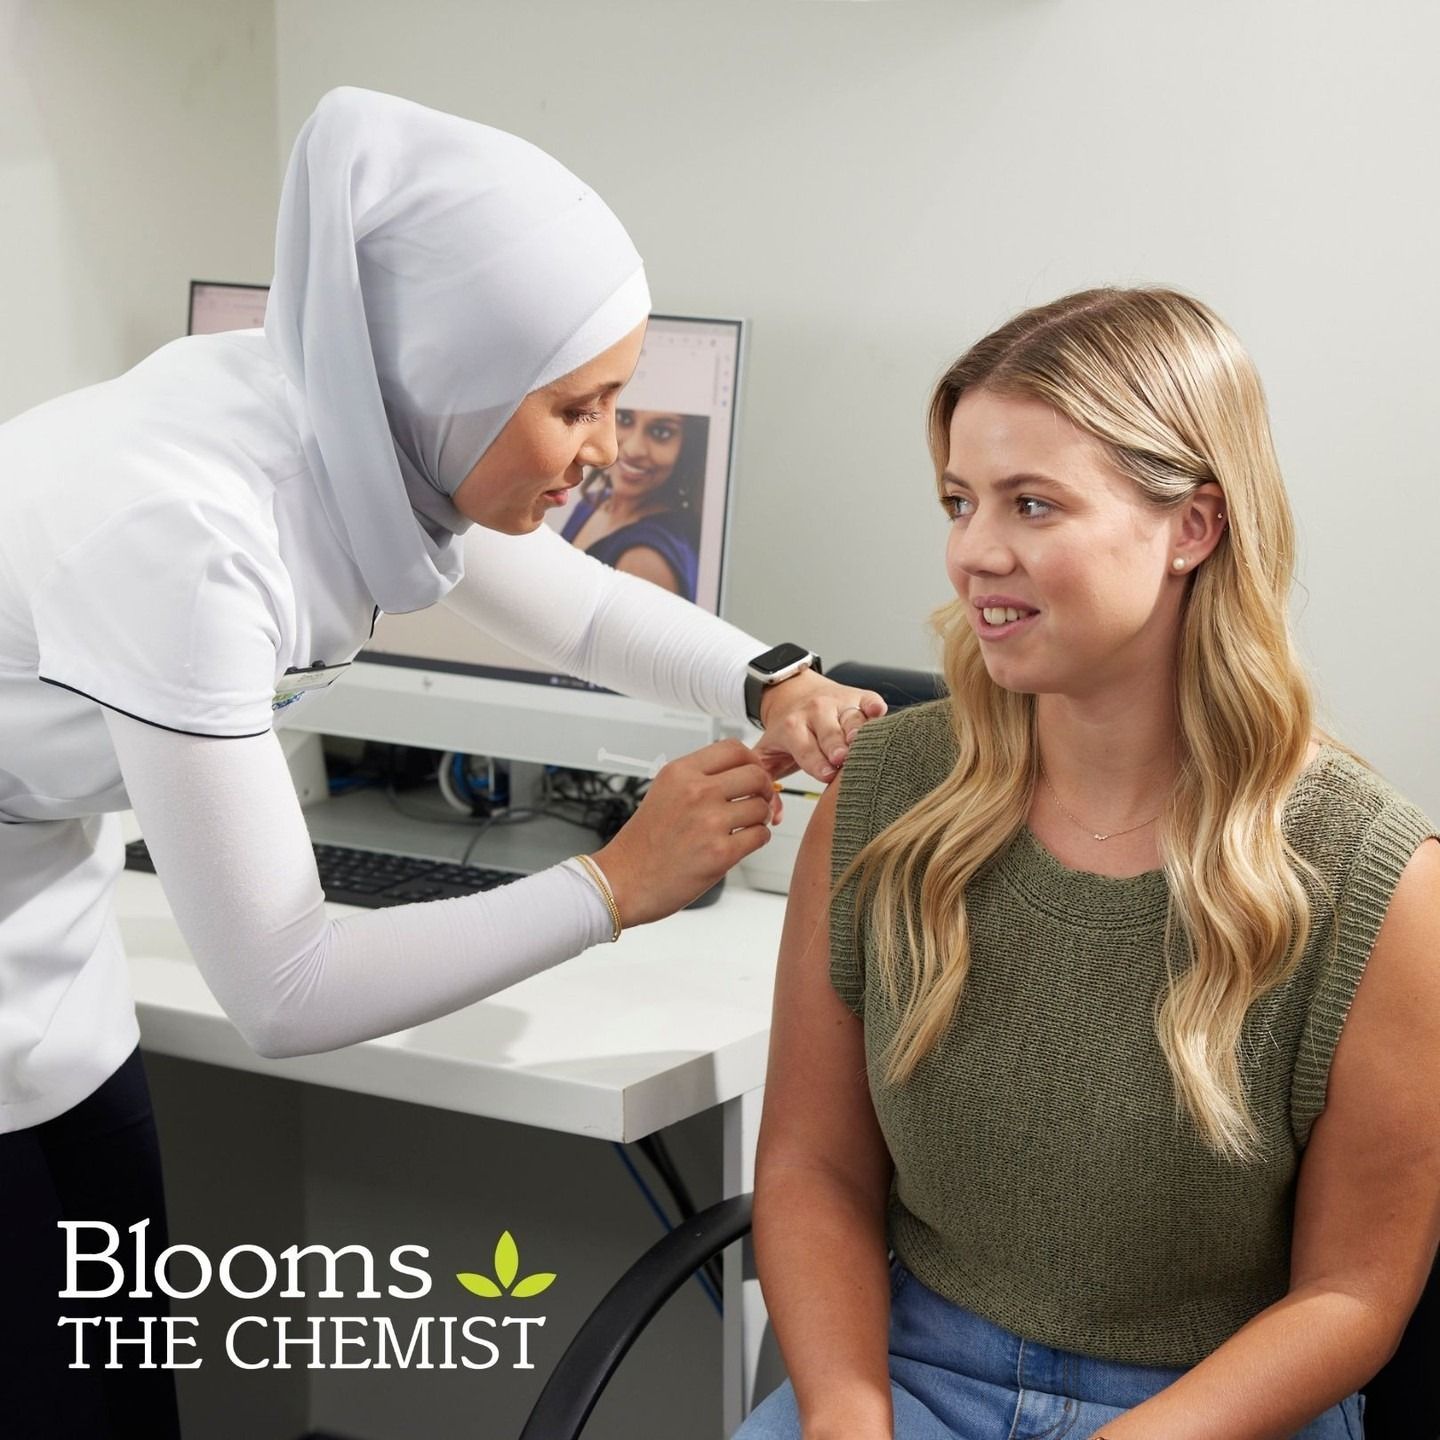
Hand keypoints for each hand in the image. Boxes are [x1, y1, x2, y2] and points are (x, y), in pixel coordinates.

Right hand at [591, 739, 775, 926]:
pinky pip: (760, 836)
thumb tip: (744, 773)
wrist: (623, 881)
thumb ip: (700, 779)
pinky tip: (741, 843)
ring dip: (760, 818)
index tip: (752, 775)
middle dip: (763, 790)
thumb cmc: (644, 842)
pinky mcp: (720, 853)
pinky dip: (757, 839)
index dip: (752, 761)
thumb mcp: (664, 792)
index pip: (735, 749)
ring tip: (745, 826)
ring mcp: (709, 822)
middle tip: (757, 801)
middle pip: (756, 774)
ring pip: (761, 807)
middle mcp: (696, 792)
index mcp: (681, 772)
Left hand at [756, 670, 887, 783]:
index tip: (826, 775)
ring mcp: (839, 704)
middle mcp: (816, 713)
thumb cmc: (787, 730)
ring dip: (857, 730)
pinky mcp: (859, 697)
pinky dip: (875, 707)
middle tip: (841, 759)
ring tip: (860, 742)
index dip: (815, 762)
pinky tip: (878, 713)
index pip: (804, 748)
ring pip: (851, 718)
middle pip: (829, 733)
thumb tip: (774, 816)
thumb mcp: (768, 754)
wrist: (793, 693)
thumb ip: (767, 782)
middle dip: (835, 747)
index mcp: (792, 728)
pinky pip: (869, 700)